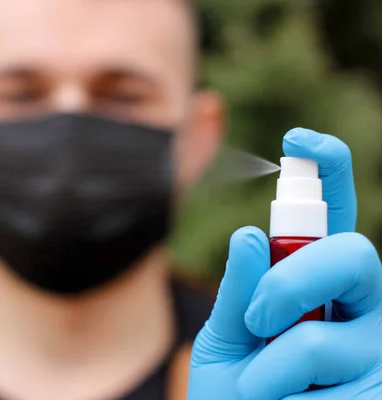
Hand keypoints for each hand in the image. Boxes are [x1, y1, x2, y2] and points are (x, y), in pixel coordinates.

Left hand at [188, 128, 381, 398]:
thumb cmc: (231, 395)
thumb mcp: (222, 340)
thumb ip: (237, 292)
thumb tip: (250, 235)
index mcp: (315, 287)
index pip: (331, 220)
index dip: (328, 172)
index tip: (299, 138)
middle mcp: (357, 311)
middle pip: (354, 255)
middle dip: (293, 279)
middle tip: (255, 319)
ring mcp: (373, 353)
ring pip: (324, 333)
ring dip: (272, 362)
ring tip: (260, 388)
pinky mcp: (378, 390)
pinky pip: (325, 377)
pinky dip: (281, 391)